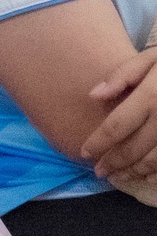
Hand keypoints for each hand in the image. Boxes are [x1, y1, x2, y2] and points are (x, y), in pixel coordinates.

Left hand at [83, 47, 156, 181]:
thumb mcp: (151, 58)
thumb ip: (123, 75)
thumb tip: (93, 96)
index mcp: (151, 97)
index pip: (116, 126)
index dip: (98, 143)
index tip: (85, 153)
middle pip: (134, 148)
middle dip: (113, 163)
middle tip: (99, 172)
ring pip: (155, 161)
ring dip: (134, 172)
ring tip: (118, 177)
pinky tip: (147, 176)